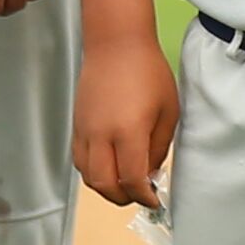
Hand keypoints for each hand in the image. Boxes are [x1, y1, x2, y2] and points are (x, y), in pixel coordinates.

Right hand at [73, 38, 178, 212]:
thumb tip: (150, 173)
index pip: (131, 179)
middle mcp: (102, 135)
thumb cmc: (148, 72)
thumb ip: (158, 148)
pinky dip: (94, 173)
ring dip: (106, 188)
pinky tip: (110, 167)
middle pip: (105, 185)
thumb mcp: (167, 111)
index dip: (144, 196)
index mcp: (129, 131)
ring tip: (125, 184)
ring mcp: (85, 131)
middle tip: (140, 196)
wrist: (116, 44)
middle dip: (124, 198)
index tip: (155, 200)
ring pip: (88, 177)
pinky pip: (80, 161)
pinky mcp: (77, 126)